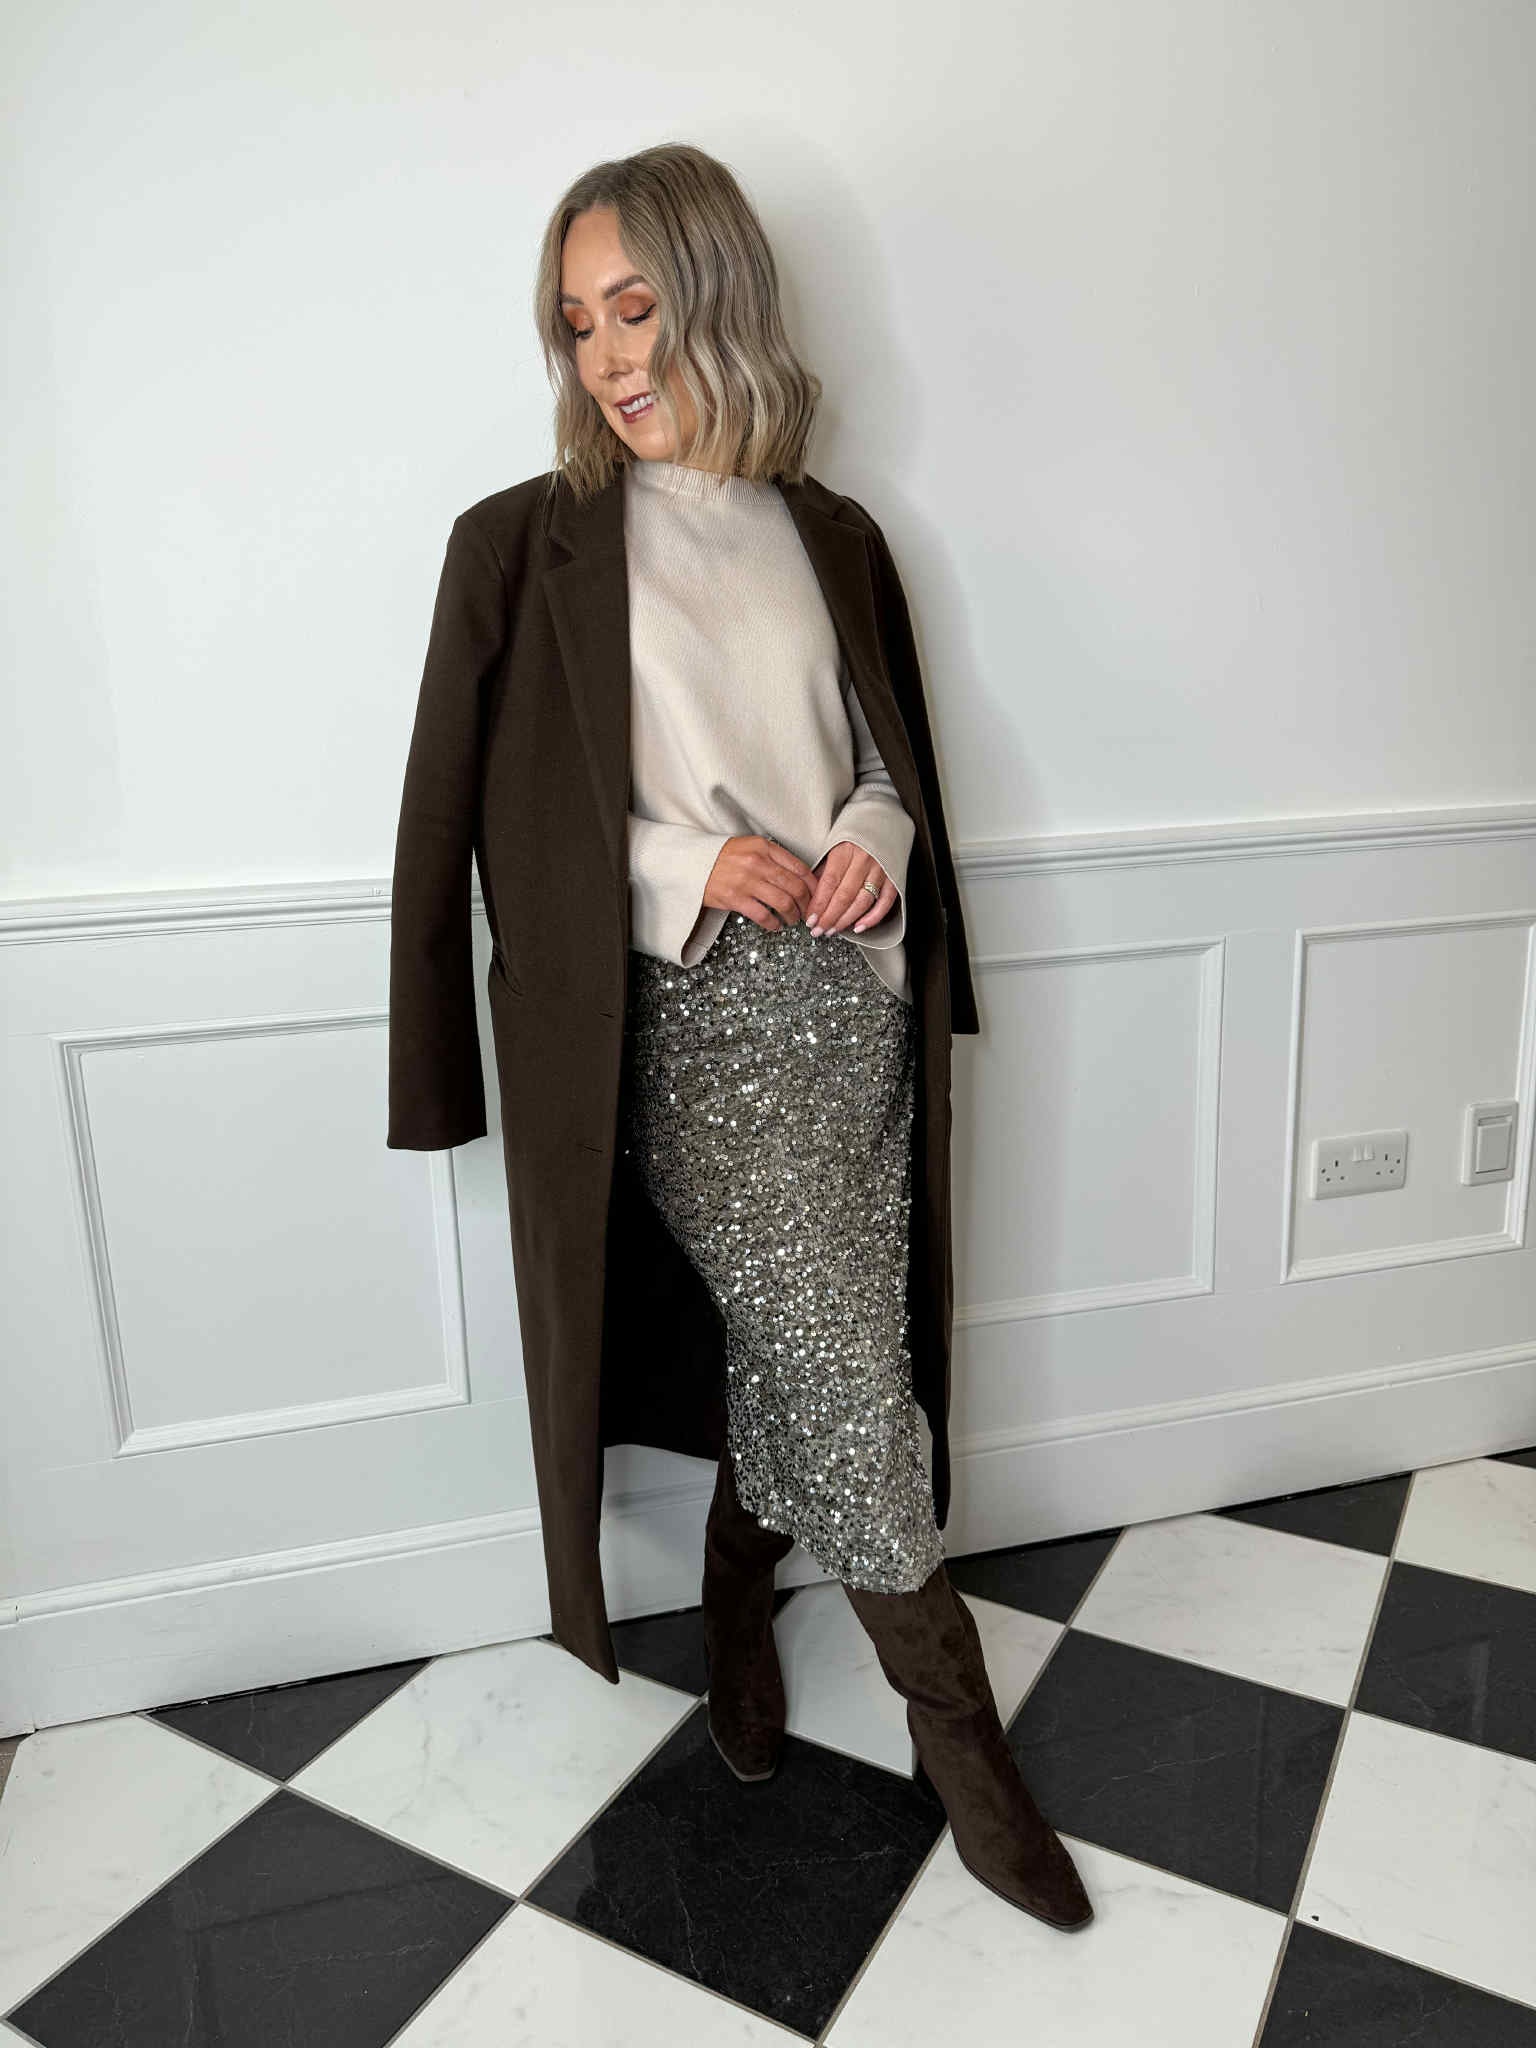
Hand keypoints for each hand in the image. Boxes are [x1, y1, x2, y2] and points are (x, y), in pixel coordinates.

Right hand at [702, 834, 817, 929]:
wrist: (692, 863)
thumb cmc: (723, 857)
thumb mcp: (750, 847)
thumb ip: (774, 857)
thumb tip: (800, 877)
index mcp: (764, 847)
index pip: (800, 868)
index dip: (813, 886)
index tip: (817, 896)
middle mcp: (757, 863)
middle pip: (795, 887)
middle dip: (806, 904)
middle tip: (807, 912)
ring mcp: (746, 881)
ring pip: (783, 903)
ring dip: (792, 916)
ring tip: (792, 920)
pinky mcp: (734, 899)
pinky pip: (763, 916)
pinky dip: (773, 924)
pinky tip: (775, 926)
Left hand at [806, 841, 897, 935]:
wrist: (882, 822)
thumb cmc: (854, 836)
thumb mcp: (833, 846)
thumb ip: (824, 871)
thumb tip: (812, 897)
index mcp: (845, 851)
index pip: (829, 883)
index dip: (819, 904)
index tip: (810, 919)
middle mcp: (864, 860)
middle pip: (845, 896)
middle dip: (829, 917)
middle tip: (818, 930)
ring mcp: (880, 870)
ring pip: (862, 902)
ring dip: (846, 920)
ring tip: (833, 930)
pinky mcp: (893, 877)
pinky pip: (885, 902)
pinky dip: (873, 918)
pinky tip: (859, 927)